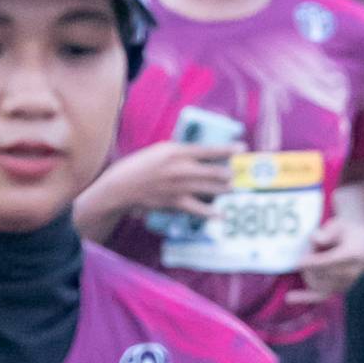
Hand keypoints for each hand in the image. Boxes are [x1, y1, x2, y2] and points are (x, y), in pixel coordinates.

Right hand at [110, 140, 235, 216]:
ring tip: (231, 188)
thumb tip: (199, 155)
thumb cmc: (138, 166)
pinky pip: (198, 209)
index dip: (228, 150)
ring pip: (211, 189)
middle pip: (215, 171)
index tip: (242, 148)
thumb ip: (180, 152)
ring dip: (224, 189)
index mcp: (177, 151)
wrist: (121, 187)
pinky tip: (220, 214)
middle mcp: (181, 168)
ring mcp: (179, 186)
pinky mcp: (175, 202)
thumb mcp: (159, 151)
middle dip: (229, 173)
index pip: (209, 150)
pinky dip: (211, 213)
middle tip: (236, 173)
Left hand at [292, 212, 363, 298]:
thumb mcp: (340, 225)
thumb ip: (328, 232)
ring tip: (308, 262)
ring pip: (319, 285)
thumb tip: (315, 239)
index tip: (299, 262)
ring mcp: (347, 283)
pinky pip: (321, 296)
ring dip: (307, 274)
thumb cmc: (348, 231)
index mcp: (354, 255)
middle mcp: (353, 272)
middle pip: (322, 274)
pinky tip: (289, 297)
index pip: (330, 262)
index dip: (313, 263)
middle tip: (307, 253)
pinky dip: (305, 297)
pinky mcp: (340, 289)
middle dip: (309, 265)